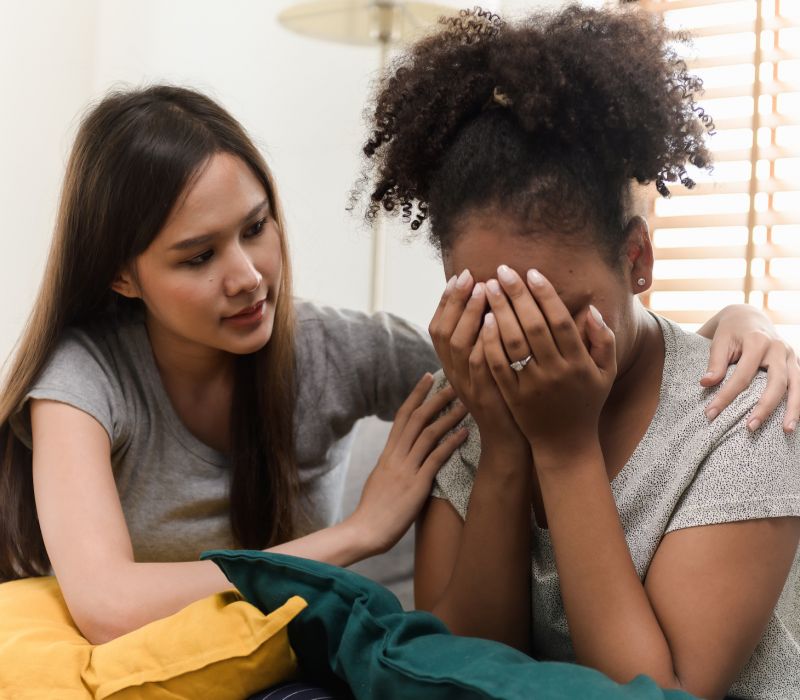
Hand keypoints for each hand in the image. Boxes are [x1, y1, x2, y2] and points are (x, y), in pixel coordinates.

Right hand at [350, 373, 467, 554]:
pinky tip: (464, 433)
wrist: (365, 530)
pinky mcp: (416, 484)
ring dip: (449, 417)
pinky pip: (435, 458)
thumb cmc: (373, 510)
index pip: (402, 416)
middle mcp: (396, 456)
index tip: (427, 378)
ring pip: (429, 434)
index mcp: (388, 453)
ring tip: (466, 404)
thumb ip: (392, 465)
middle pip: (417, 419)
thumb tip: (401, 458)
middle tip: (453, 383)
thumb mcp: (380, 480)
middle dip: (436, 398)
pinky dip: (451, 443)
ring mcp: (406, 469)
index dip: (416, 395)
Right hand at [428, 270, 525, 447]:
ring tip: (483, 289)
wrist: (509, 440)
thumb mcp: (487, 368)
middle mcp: (453, 374)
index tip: (459, 276)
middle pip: (443, 332)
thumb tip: (489, 306)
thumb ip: (483, 341)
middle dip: (454, 301)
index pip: (438, 328)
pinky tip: (494, 320)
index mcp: (451, 366)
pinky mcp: (484, 394)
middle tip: (470, 275)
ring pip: (458, 344)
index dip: (445, 301)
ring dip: (469, 314)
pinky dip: (484, 340)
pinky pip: (479, 363)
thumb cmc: (504, 399)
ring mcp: (467, 385)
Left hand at [480, 266, 615, 451]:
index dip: (546, 295)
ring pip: (513, 343)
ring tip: (488, 287)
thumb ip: (603, 340)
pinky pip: (498, 365)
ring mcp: (532, 385)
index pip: (561, 321)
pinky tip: (483, 321)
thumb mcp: (606, 373)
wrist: (566, 444)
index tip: (532, 272)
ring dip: (499, 312)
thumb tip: (591, 308)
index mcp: (579, 363)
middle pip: (533, 326)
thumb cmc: (586, 402)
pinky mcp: (513, 396)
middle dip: (516, 296)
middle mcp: (556, 372)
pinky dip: (490, 342)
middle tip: (502, 271)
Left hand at [700, 304, 799, 432]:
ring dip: (794, 409)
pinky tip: (794, 419)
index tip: (711, 414)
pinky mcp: (796, 362)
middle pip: (776, 382)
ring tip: (787, 431)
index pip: (742, 375)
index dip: (726, 396)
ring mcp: (791, 355)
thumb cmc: (731, 332)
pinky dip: (799, 401)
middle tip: (750, 428)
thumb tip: (706, 383)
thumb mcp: (719, 341)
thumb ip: (715, 362)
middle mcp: (779, 348)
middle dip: (764, 407)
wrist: (749, 317)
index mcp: (757, 341)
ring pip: (797, 385)